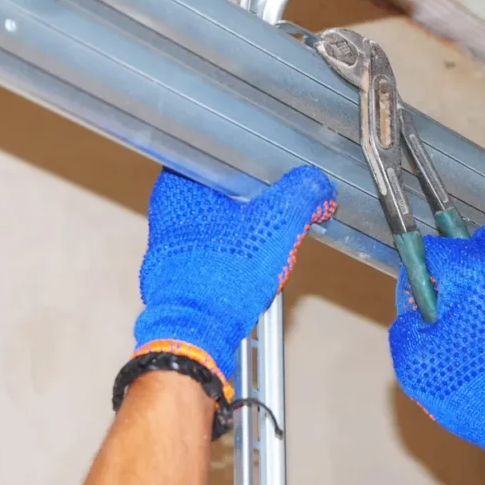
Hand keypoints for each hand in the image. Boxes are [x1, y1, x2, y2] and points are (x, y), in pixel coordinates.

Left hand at [133, 166, 336, 391]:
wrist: (196, 331)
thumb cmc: (222, 277)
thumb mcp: (278, 224)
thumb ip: (303, 195)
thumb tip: (317, 184)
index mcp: (182, 180)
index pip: (220, 153)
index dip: (252, 163)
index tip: (273, 175)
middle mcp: (166, 204)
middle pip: (223, 188)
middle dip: (253, 201)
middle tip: (274, 214)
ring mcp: (167, 237)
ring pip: (218, 219)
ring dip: (244, 229)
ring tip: (263, 244)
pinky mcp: (174, 265)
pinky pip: (211, 246)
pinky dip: (231, 251)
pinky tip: (247, 265)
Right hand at [389, 226, 484, 484]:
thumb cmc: (476, 389)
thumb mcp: (415, 363)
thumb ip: (405, 326)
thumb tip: (415, 315)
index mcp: (472, 269)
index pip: (432, 248)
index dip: (418, 276)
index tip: (419, 303)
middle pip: (477, 245)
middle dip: (459, 268)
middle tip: (451, 309)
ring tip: (481, 336)